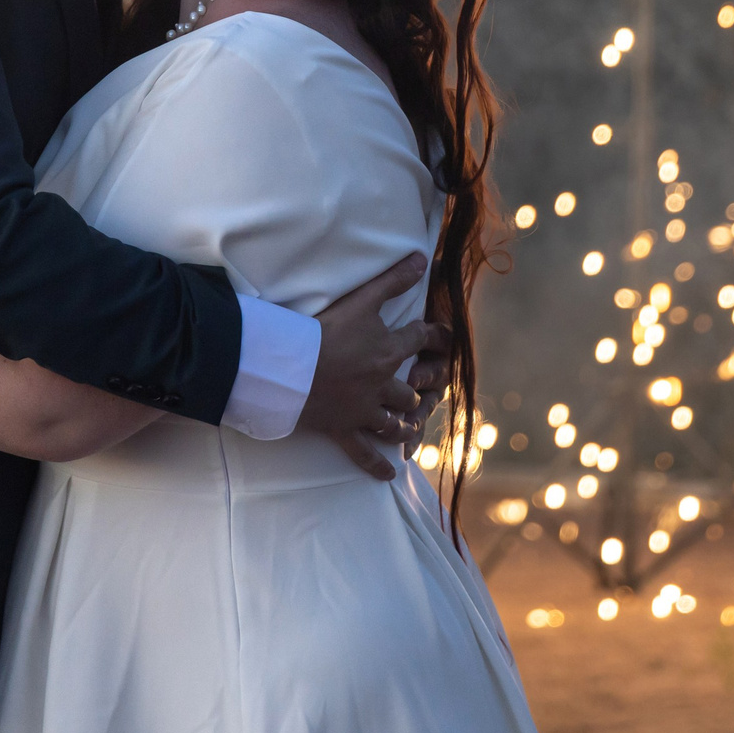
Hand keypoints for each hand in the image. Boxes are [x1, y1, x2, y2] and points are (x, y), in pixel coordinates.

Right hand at [295, 253, 448, 480]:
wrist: (289, 367)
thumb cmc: (323, 330)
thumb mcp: (361, 300)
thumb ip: (391, 279)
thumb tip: (423, 258)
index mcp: (388, 351)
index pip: (421, 341)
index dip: (435, 337)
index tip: (444, 337)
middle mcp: (383, 385)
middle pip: (410, 391)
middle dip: (416, 390)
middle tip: (419, 389)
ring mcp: (364, 410)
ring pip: (394, 422)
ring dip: (403, 424)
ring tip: (408, 425)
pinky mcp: (343, 429)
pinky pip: (364, 453)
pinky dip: (377, 464)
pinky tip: (390, 474)